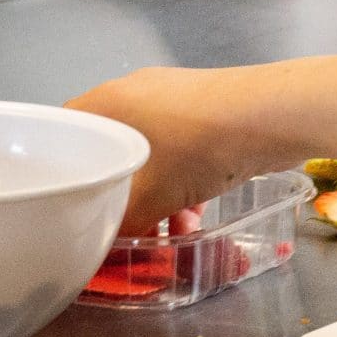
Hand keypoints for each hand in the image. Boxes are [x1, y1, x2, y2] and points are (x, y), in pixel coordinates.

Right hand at [68, 68, 277, 233]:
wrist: (270, 116)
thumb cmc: (197, 148)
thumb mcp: (150, 198)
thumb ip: (120, 225)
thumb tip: (106, 245)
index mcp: (105, 103)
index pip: (65, 135)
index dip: (67, 173)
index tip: (72, 203)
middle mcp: (132, 91)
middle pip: (112, 152)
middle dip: (121, 195)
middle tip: (126, 226)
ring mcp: (170, 96)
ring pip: (149, 155)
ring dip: (155, 196)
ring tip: (171, 231)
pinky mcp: (203, 106)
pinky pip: (178, 149)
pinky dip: (180, 182)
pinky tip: (195, 214)